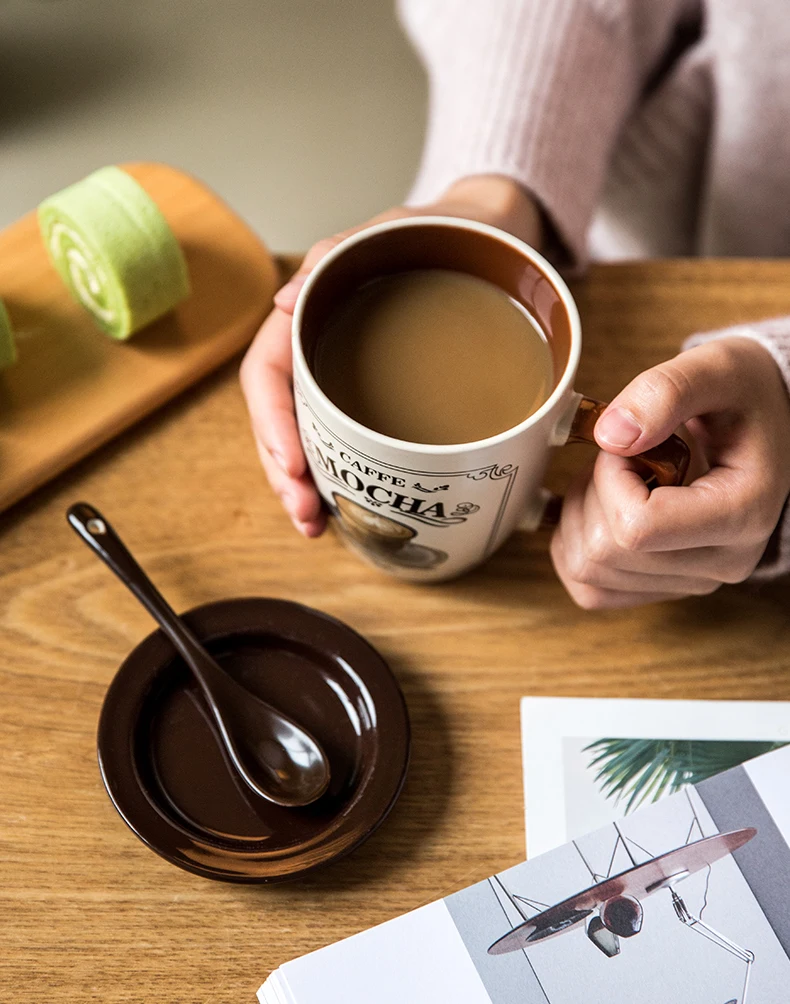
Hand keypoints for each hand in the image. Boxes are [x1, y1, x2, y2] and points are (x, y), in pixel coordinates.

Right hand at [239, 175, 542, 535]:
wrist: (491, 238)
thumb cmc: (438, 230)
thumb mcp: (390, 229)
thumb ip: (337, 256)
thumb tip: (284, 303)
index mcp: (311, 313)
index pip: (269, 372)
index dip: (272, 422)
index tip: (292, 464)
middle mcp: (321, 351)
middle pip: (280, 418)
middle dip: (284, 472)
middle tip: (305, 513)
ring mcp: (347, 377)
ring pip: (307, 437)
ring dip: (302, 485)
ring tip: (314, 526)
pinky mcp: (377, 397)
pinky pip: (345, 440)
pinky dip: (338, 477)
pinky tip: (341, 508)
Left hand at [551, 337, 789, 608]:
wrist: (767, 424)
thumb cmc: (744, 397)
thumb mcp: (716, 368)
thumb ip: (666, 391)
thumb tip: (610, 436)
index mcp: (742, 513)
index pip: (636, 527)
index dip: (608, 478)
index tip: (625, 443)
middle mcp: (722, 562)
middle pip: (605, 554)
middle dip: (590, 494)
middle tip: (621, 457)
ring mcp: (693, 581)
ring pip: (589, 573)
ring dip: (579, 519)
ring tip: (615, 479)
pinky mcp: (665, 588)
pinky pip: (591, 589)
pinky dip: (576, 548)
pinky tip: (599, 508)